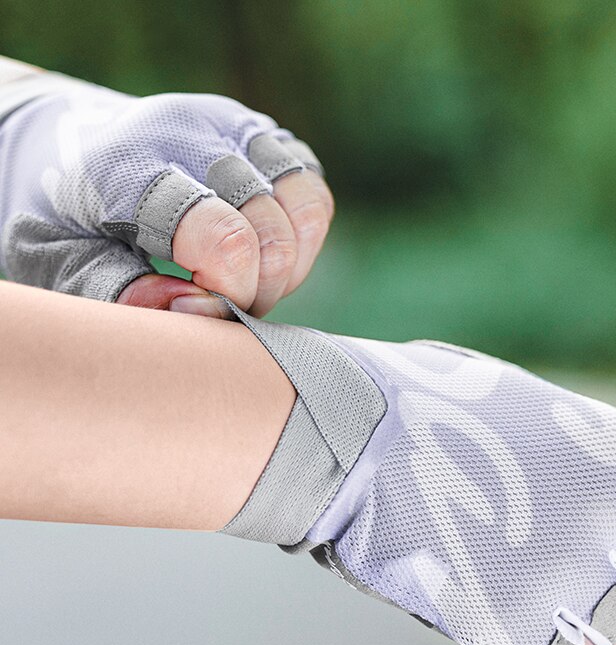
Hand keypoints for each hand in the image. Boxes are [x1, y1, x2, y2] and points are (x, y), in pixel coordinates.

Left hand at [0, 78, 332, 316]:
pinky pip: (315, 197)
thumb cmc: (68, 218)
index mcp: (131, 163)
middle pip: (270, 231)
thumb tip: (193, 309)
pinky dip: (302, 241)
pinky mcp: (269, 135)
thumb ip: (119, 291)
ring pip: (306, 210)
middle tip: (223, 306)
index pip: (220, 237)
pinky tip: (264, 253)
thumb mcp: (62, 261)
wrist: (76, 146)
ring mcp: (237, 126)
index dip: (230, 295)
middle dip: (259, 290)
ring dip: (288, 266)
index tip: (202, 310)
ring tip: (248, 281)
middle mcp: (192, 130)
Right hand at [210, 300, 615, 644]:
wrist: (348, 438)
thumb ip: (569, 443)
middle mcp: (612, 519)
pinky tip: (531, 634)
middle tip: (607, 583)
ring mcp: (569, 580)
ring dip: (610, 633)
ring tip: (566, 613)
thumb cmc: (418, 404)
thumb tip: (576, 475)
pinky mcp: (518, 631)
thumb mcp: (514, 398)